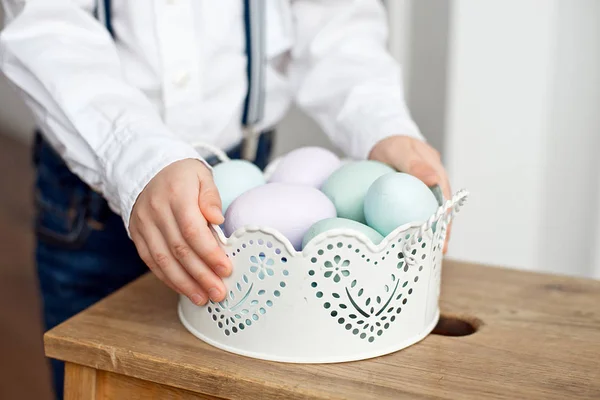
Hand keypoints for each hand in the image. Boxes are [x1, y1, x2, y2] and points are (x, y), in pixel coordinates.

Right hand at [129, 159, 231, 304]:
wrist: (148, 168)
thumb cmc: (182, 175)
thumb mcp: (202, 176)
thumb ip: (211, 197)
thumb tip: (218, 219)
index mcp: (176, 195)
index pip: (192, 230)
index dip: (209, 253)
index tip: (226, 269)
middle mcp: (156, 211)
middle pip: (180, 250)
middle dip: (201, 275)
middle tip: (219, 292)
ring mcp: (143, 224)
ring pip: (164, 260)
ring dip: (185, 284)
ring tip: (204, 298)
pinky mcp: (137, 234)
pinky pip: (152, 261)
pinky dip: (168, 278)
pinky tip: (185, 289)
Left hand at [369, 135, 451, 252]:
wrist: (383, 141)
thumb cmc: (394, 144)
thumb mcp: (402, 151)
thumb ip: (415, 164)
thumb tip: (434, 179)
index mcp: (437, 177)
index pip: (445, 204)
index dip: (445, 223)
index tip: (442, 239)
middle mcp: (432, 188)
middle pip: (439, 215)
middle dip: (438, 235)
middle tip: (433, 254)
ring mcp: (421, 194)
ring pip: (426, 217)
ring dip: (426, 234)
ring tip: (422, 254)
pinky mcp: (409, 199)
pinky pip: (411, 215)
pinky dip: (410, 228)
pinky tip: (404, 242)